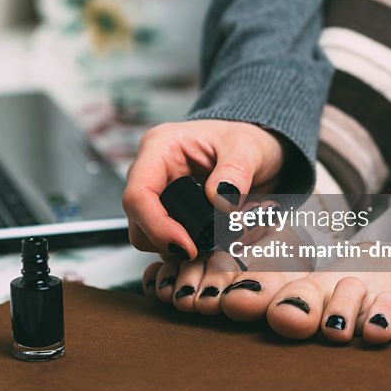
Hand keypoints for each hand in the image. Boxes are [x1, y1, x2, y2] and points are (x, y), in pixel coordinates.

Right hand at [122, 120, 286, 258]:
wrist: (253, 153)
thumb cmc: (244, 142)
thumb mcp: (249, 148)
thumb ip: (236, 172)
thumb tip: (221, 201)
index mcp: (159, 148)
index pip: (138, 194)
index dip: (157, 226)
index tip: (189, 247)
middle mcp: (150, 172)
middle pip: (138, 221)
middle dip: (169, 241)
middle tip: (206, 248)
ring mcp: (155, 194)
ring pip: (147, 235)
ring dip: (178, 247)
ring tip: (213, 241)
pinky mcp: (164, 212)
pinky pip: (164, 241)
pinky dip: (186, 248)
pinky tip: (208, 240)